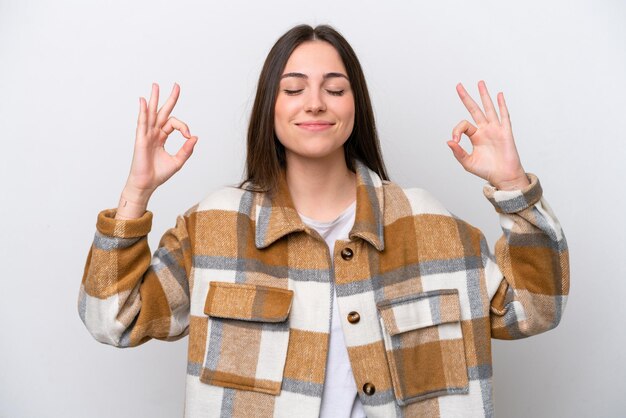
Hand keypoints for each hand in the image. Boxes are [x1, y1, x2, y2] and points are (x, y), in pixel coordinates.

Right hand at [123, 82, 197, 201]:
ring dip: (154, 99)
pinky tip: (144, 101)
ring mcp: (146, 135)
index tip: (189, 136)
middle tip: (176, 85)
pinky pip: (142, 123)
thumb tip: (195, 137)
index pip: (174, 124)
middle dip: (169, 98)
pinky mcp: (141, 139)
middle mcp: (154, 133)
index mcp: (162, 137)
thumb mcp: (178, 161)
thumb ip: (186, 150)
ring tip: (156, 85)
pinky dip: (143, 111)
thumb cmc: (159, 174)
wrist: (147, 184)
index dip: (184, 127)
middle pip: (162, 112)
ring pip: (151, 113)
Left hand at [447, 80, 528, 190]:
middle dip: (467, 97)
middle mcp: (485, 130)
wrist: (504, 177)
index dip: (456, 130)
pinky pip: (504, 116)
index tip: (455, 141)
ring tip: (480, 83)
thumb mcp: (468, 162)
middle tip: (458, 85)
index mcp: (475, 136)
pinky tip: (499, 95)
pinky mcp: (506, 132)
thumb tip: (449, 141)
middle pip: (475, 109)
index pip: (463, 125)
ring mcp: (495, 129)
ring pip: (489, 108)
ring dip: (484, 95)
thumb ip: (458, 152)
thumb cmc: (487, 170)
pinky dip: (501, 105)